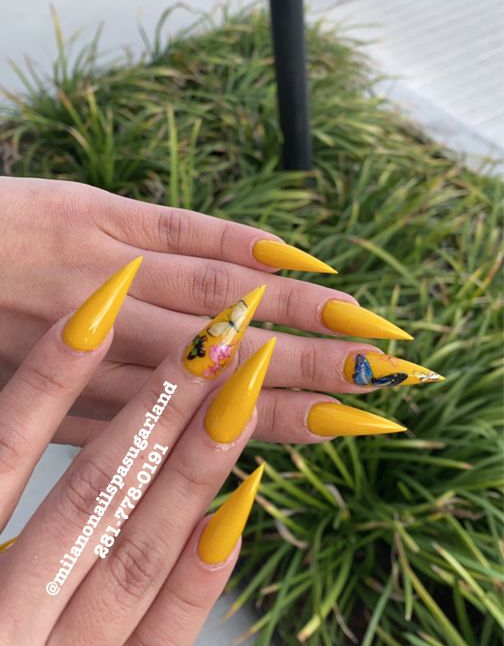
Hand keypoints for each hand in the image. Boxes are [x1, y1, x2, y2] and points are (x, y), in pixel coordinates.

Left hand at [0, 177, 439, 447]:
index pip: (197, 415)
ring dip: (295, 315)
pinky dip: (239, 246)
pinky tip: (295, 259)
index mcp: (70, 401)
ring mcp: (93, 272)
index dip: (276, 421)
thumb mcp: (9, 404)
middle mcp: (95, 343)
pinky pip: (175, 231)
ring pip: (213, 300)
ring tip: (363, 331)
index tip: (345, 430)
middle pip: (222, 364)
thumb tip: (164, 428)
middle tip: (386, 387)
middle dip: (310, 376)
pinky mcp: (81, 215)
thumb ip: (70, 416)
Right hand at [0, 266, 276, 645]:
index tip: (100, 310)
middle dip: (158, 412)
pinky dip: (198, 581)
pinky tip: (236, 514)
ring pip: (135, 568)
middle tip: (215, 339)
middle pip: (88, 505)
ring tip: (242, 399)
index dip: (48, 384)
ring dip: (196, 475)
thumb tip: (13, 441)